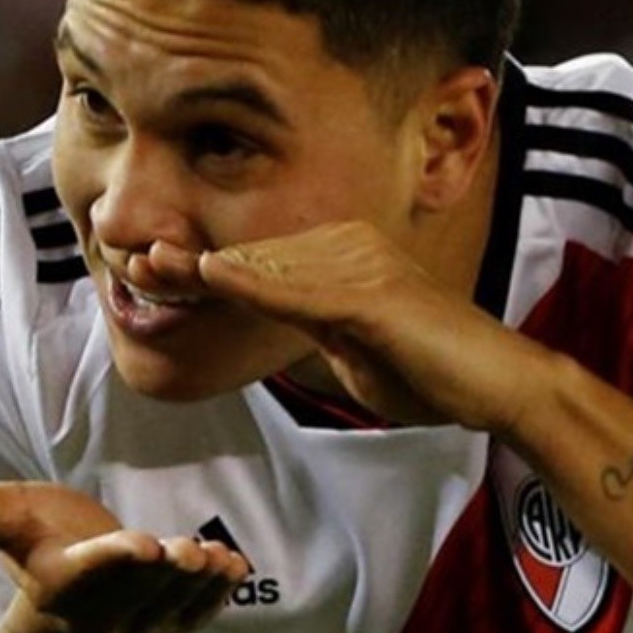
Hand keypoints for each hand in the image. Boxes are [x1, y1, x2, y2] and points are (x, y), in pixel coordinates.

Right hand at [0, 474, 249, 632]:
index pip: (90, 572)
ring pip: (173, 605)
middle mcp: (103, 609)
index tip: (142, 543)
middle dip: (167, 571)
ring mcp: (141, 620)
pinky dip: (218, 597)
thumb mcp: (5, 523)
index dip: (115, 559)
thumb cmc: (38, 550)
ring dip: (199, 585)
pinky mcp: (172, 620)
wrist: (72, 608)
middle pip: (139, 591)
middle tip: (191, 549)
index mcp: (62, 581)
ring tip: (220, 558)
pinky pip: (197, 616)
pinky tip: (237, 568)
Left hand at [146, 222, 547, 431]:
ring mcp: (364, 264)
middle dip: (195, 263)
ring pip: (270, 267)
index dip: (208, 270)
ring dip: (209, 270)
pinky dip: (256, 285)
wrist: (494, 386)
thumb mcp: (350, 346)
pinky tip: (213, 276)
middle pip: (257, 258)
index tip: (158, 270)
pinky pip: (303, 290)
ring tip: (155, 266)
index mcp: (344, 257)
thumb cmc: (428, 372)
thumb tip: (273, 316)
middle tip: (137, 259)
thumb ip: (311, 323)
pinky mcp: (376, 293)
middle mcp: (351, 247)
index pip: (262, 264)